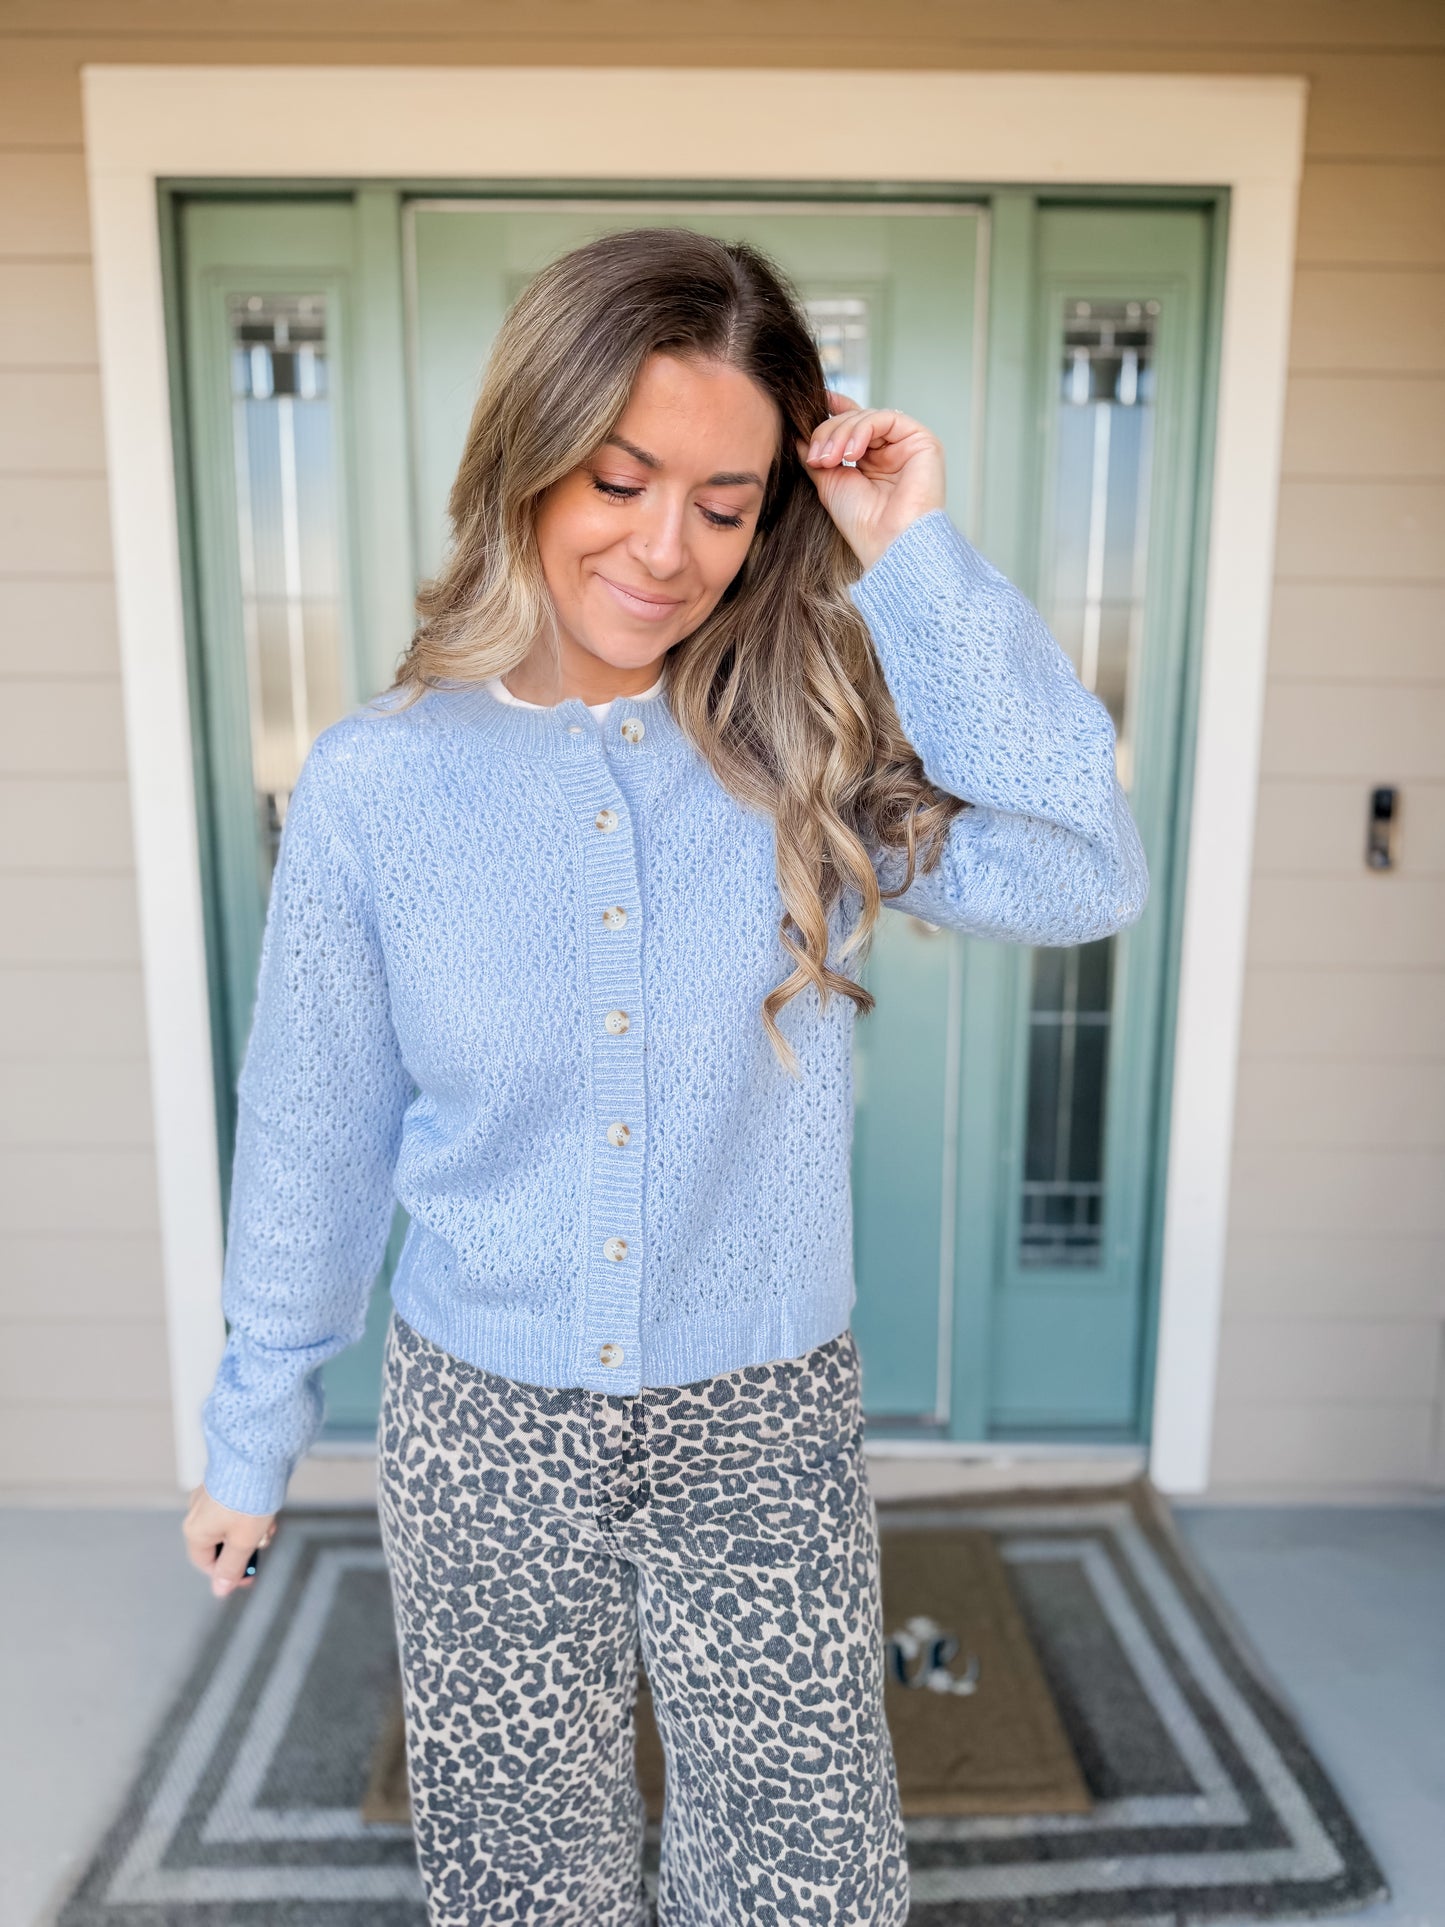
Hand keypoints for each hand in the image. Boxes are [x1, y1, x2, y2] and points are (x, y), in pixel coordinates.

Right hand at [183, 1483, 276, 1598]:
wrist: (256, 1456)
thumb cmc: (247, 1498)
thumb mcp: (243, 1542)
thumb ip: (231, 1568)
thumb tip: (220, 1590)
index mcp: (196, 1531)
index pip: (206, 1563)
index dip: (228, 1573)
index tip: (249, 1576)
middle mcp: (197, 1513)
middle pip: (221, 1543)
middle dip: (245, 1547)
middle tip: (263, 1542)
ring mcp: (209, 1496)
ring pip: (230, 1525)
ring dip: (251, 1529)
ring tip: (267, 1522)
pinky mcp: (222, 1483)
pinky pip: (234, 1506)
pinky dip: (250, 1511)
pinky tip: (265, 1506)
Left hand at [798, 390, 946, 570]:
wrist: (888, 543)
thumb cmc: (861, 523)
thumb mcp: (828, 483)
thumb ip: (816, 456)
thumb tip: (796, 433)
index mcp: (871, 460)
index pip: (852, 424)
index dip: (833, 410)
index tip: (813, 401)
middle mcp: (891, 450)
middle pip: (854, 419)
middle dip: (828, 433)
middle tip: (816, 458)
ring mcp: (906, 445)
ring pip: (866, 416)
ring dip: (841, 433)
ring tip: (829, 460)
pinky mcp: (922, 440)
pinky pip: (885, 418)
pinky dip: (862, 430)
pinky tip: (851, 454)